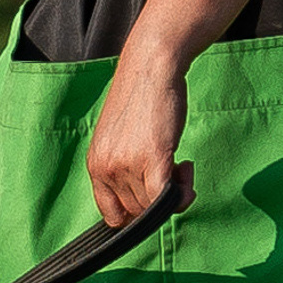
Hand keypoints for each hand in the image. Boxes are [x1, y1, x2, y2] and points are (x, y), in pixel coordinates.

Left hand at [85, 42, 192, 225]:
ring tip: (182, 165)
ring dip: (176, 192)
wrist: (151, 68)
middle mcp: (106, 168)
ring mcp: (126, 164)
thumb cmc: (140, 100)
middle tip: (176, 172)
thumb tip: (147, 202)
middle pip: (137, 211)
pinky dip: (181, 196)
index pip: (111, 214)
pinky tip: (188, 174)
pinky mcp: (152, 157)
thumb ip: (124, 168)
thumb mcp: (119, 139)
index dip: (135, 214)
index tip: (153, 199)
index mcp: (95, 165)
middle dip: (160, 200)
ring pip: (153, 205)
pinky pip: (165, 197)